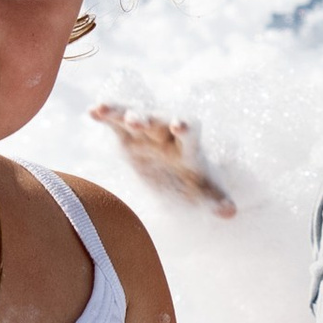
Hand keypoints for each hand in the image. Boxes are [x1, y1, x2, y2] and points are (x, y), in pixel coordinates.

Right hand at [90, 104, 235, 214]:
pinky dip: (106, 115)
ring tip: (102, 108)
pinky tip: (92, 111)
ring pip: (133, 114)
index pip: (189, 131)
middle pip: (157, 120)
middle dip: (146, 119)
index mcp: (187, 144)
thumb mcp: (204, 191)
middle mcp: (166, 131)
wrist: (177, 172)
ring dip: (119, 111)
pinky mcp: (127, 133)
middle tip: (135, 120)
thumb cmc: (194, 180)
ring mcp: (146, 130)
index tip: (180, 124)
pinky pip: (115, 121)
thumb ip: (216, 199)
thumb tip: (230, 213)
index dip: (185, 127)